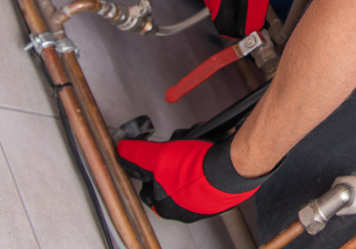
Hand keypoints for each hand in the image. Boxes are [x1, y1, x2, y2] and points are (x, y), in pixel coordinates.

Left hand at [117, 134, 272, 221]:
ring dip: (192, 157)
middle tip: (179, 148)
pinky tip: (211, 150)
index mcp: (167, 208)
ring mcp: (207, 201)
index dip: (149, 170)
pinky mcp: (224, 191)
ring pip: (191, 174)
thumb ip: (138, 154)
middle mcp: (187, 209)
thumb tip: (122, 149)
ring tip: (197, 145)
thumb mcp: (160, 156)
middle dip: (173, 160)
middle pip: (170, 179)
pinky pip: (212, 173)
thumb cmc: (197, 170)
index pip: (148, 189)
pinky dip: (210, 160)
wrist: (232, 168)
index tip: (153, 158)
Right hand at [201, 0, 281, 37]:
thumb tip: (249, 33)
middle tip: (259, 17)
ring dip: (239, 14)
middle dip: (240, 24)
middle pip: (223, 21)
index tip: (256, 33)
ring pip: (224, 12)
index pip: (225, 29)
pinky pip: (224, 1)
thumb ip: (253, 12)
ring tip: (256, 2)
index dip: (241, 34)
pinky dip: (236, 4)